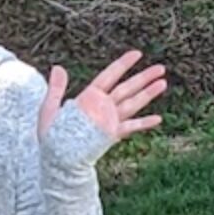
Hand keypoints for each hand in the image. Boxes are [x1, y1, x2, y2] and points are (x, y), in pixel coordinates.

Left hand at [39, 51, 166, 146]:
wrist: (58, 160)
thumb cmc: (52, 137)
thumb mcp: (49, 109)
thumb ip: (56, 89)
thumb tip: (57, 67)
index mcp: (89, 96)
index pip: (109, 76)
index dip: (123, 64)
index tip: (137, 53)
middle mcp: (102, 106)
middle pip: (127, 88)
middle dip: (143, 78)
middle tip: (161, 68)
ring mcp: (109, 120)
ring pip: (132, 104)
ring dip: (148, 94)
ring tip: (163, 83)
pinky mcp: (112, 135)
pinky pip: (131, 127)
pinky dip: (144, 123)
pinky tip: (157, 119)